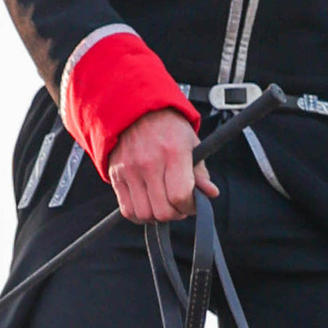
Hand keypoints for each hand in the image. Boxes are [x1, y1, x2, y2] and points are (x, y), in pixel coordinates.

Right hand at [106, 109, 217, 225]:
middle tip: (178, 205)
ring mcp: (130, 170)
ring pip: (145, 214)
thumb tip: (210, 193)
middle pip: (163, 211)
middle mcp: (149, 162)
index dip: (189, 207)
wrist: (136, 110)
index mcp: (172, 153)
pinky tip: (148, 205)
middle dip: (175, 214)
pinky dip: (139, 215)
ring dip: (157, 216)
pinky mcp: (116, 176)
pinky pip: (128, 210)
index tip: (191, 203)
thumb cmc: (168, 128)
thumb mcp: (191, 144)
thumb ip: (201, 173)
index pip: (180, 196)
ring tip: (163, 204)